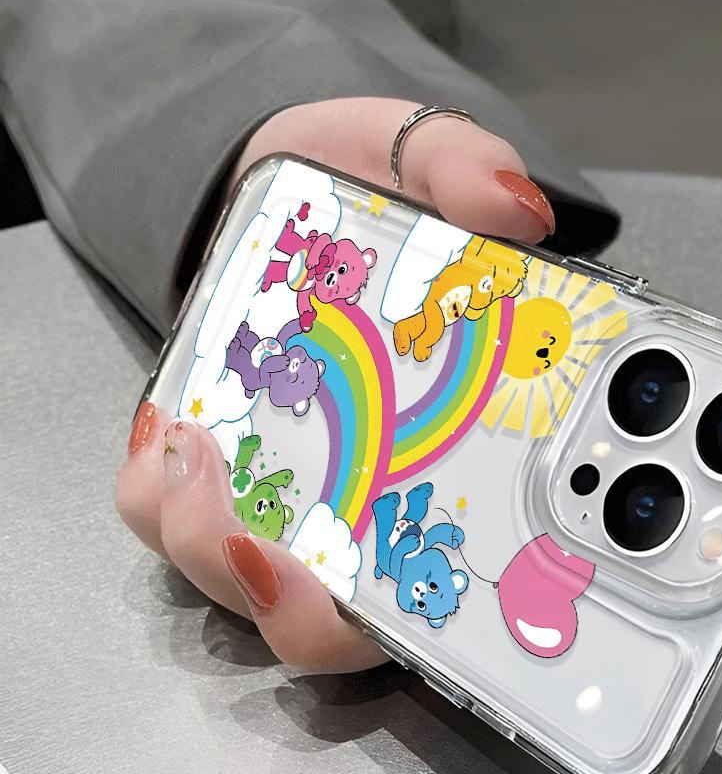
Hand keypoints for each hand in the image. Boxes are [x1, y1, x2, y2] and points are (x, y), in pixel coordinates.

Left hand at [117, 98, 556, 670]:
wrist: (283, 195)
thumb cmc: (366, 198)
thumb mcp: (419, 159)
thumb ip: (466, 170)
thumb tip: (512, 208)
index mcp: (442, 457)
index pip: (453, 573)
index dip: (438, 612)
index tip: (419, 600)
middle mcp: (362, 498)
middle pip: (333, 614)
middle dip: (303, 606)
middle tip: (278, 549)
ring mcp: (281, 490)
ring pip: (240, 575)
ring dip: (215, 543)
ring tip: (202, 454)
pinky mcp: (206, 462)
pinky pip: (163, 510)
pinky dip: (156, 491)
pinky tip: (170, 432)